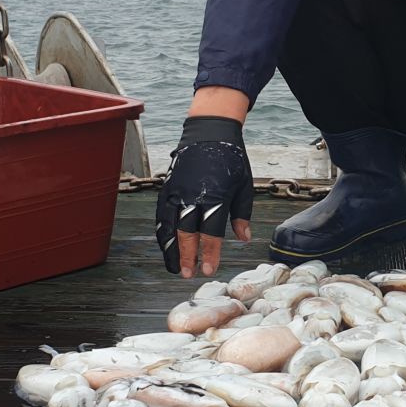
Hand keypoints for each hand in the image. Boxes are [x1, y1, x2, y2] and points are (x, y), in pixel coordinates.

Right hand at [155, 117, 253, 277]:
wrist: (210, 132)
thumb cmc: (231, 160)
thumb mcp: (244, 186)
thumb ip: (242, 214)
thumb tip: (243, 239)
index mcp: (216, 196)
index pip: (211, 231)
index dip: (209, 252)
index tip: (208, 269)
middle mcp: (193, 194)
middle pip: (187, 231)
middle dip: (186, 255)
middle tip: (188, 274)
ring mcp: (177, 190)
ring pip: (169, 225)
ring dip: (170, 248)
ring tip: (173, 267)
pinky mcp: (168, 187)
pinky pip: (161, 214)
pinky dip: (162, 232)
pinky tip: (166, 245)